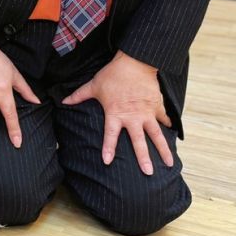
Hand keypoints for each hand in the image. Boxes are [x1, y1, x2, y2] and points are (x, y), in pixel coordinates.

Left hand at [63, 51, 173, 174]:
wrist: (134, 62)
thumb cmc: (112, 74)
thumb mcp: (93, 85)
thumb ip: (79, 95)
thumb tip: (64, 101)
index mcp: (115, 113)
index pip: (110, 134)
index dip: (108, 148)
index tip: (107, 161)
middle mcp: (132, 117)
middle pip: (139, 141)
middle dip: (143, 157)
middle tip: (147, 173)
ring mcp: (147, 113)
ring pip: (157, 135)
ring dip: (163, 150)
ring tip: (169, 164)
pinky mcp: (157, 106)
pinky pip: (163, 119)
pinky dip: (168, 126)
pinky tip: (172, 134)